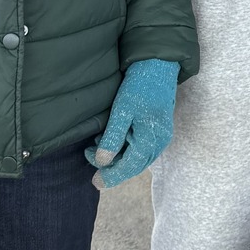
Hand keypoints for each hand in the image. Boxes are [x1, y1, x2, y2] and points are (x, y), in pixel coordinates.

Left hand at [88, 59, 179, 187]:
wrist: (158, 67)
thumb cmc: (140, 86)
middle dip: (111, 166)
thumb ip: (113, 137)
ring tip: (96, 145)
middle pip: (134, 166)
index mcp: (151, 138)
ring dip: (117, 157)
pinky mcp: (158, 131)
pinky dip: (125, 149)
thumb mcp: (122, 110)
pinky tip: (112, 139)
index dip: (111, 176)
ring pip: (137, 159)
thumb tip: (102, 162)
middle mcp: (159, 142)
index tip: (95, 182)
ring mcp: (161, 138)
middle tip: (88, 155)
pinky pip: (140, 149)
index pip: (130, 166)